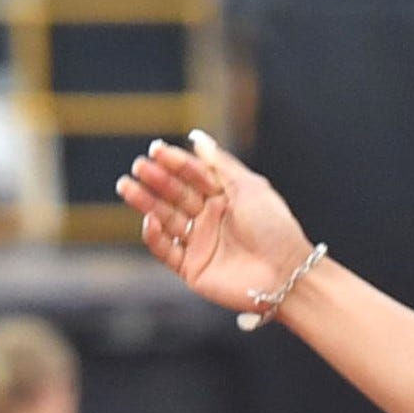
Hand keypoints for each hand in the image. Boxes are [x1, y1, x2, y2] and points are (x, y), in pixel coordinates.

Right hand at [117, 133, 311, 317]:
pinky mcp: (193, 269)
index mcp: (226, 197)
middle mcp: (211, 219)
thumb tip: (196, 138)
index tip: (156, 150)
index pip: (193, 175)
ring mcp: (201, 244)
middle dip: (157, 180)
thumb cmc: (274, 228)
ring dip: (146, 203)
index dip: (175, 162)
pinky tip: (150, 221)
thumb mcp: (249, 187)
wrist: (286, 274)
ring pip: (166, 219)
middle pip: (176, 194)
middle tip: (139, 167)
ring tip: (127, 187)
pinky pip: (166, 251)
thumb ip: (220, 163)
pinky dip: (155, 237)